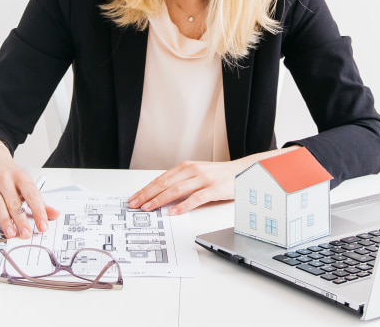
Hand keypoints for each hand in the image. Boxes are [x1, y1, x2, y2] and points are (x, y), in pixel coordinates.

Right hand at [0, 136, 59, 237]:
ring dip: (4, 221)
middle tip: (26, 234)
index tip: (43, 226)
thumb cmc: (9, 173)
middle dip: (21, 220)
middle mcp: (5, 179)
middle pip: (14, 202)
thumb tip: (55, 215)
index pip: (32, 195)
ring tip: (11, 234)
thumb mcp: (25, 182)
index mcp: (20, 176)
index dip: (39, 211)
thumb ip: (39, 201)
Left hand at [127, 147, 298, 215]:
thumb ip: (183, 182)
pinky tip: (174, 212)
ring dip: (160, 199)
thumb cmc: (220, 175)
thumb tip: (163, 196)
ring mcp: (204, 179)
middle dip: (148, 194)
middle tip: (135, 204)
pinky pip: (196, 198)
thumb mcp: (199, 174)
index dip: (146, 188)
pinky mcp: (214, 188)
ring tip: (149, 208)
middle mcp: (193, 170)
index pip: (161, 178)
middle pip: (165, 183)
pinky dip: (183, 206)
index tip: (135, 198)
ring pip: (177, 189)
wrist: (244, 171)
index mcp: (187, 167)